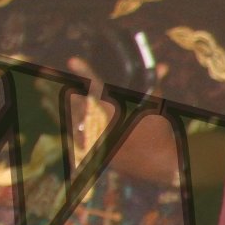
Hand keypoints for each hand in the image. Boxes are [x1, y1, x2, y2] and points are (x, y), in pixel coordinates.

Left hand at [64, 57, 180, 188]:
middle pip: (79, 102)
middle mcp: (104, 126)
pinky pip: (78, 135)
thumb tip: (162, 66)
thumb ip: (155, 85)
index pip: (97, 87)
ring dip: (73, 107)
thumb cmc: (159, 133)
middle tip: (61, 79)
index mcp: (119, 112)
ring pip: (75, 118)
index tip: (72, 60)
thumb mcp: (157, 107)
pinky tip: (77, 120)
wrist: (158, 164)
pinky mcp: (95, 151)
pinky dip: (77, 126)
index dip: (84, 71)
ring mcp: (97, 140)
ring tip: (71, 98)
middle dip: (72, 90)